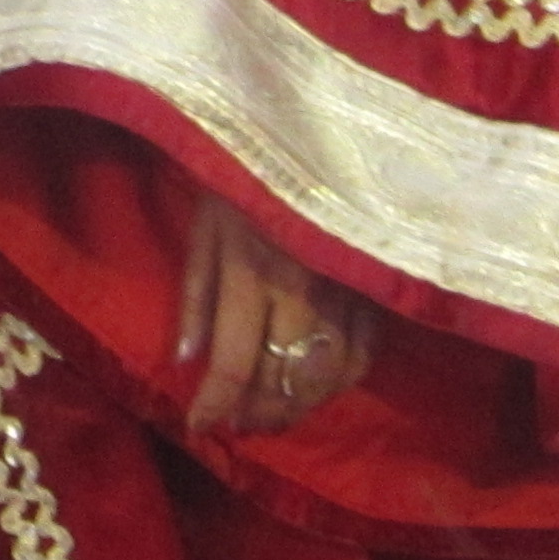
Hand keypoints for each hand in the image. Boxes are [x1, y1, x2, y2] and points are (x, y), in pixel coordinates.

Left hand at [172, 190, 375, 438]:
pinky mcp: (374, 288)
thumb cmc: (241, 177)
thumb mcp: (204, 228)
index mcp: (251, 273)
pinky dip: (338, 382)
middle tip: (240, 426)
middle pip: (284, 379)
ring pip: (326, 377)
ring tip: (272, 416)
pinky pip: (363, 356)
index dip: (215, 404)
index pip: (234, 362)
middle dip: (258, 413)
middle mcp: (302, 292)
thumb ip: (195, 297)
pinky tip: (316, 388)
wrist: (304, 132)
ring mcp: (345, 293)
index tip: (199, 427)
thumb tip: (184, 361)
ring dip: (297, 407)